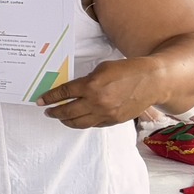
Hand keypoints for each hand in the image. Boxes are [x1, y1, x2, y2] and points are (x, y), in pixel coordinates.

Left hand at [39, 58, 164, 128]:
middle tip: (48, 111)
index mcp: (91, 85)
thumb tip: (72, 90)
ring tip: (60, 117)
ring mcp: (106, 114)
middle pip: (67, 112)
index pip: (63, 94)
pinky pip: (93, 124)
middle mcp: (96, 102)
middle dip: (54, 112)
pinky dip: (83, 122)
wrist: (153, 81)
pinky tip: (79, 119)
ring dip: (66, 121)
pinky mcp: (114, 121)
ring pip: (79, 123)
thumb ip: (86, 80)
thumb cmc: (128, 70)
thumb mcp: (102, 69)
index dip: (49, 98)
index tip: (40, 101)